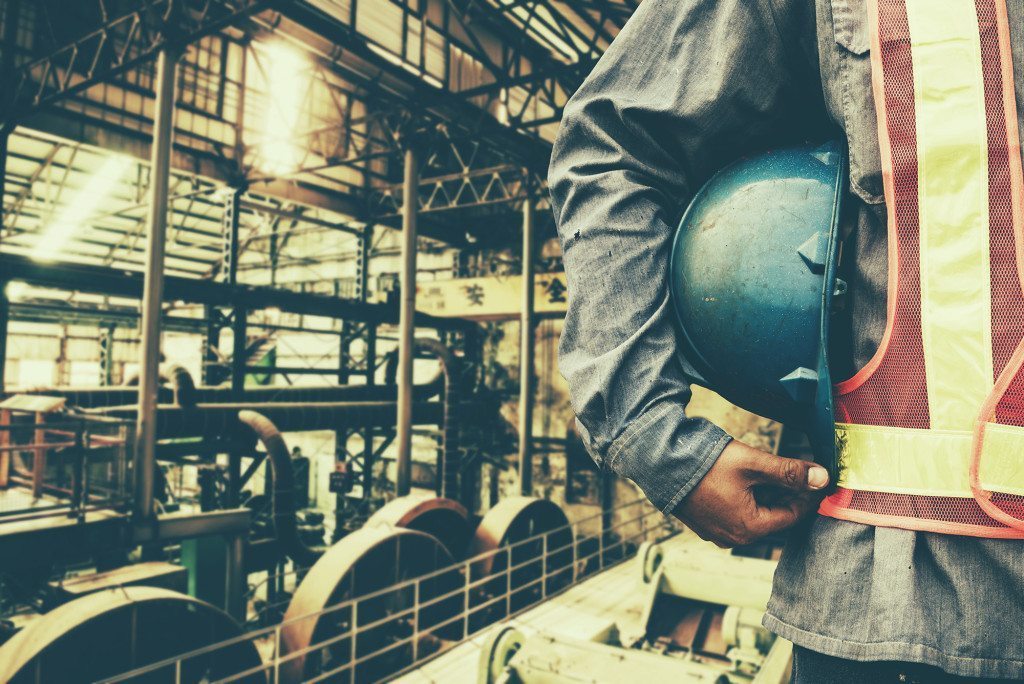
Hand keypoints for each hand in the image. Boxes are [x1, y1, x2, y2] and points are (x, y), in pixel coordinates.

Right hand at [673, 440, 828, 546]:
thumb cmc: (705, 464)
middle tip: (798, 469)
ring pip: (754, 514)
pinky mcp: (704, 522)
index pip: (793, 515)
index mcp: (749, 529)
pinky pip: (734, 513)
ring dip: (766, 494)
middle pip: (773, 515)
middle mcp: (733, 538)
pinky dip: (746, 498)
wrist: (659, 463)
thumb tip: (823, 478)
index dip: (808, 495)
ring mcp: (716, 532)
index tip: (819, 477)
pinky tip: (747, 477)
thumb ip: (789, 472)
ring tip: (771, 469)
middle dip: (787, 493)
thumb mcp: (752, 464)